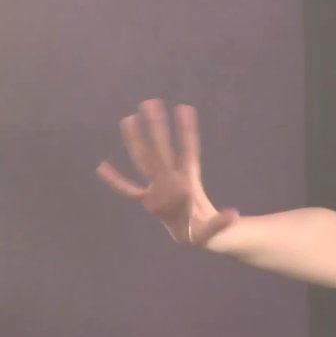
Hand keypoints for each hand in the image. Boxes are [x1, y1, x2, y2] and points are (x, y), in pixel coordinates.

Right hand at [96, 99, 237, 245]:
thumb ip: (221, 223)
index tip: (186, 109)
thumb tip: (233, 215)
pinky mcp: (149, 200)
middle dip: (157, 126)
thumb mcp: (215, 229)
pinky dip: (116, 180)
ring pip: (145, 159)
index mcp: (187, 182)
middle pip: (162, 148)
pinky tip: (102, 167)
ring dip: (137, 140)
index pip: (188, 150)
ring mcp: (159, 187)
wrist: (197, 235)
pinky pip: (129, 188)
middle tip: (151, 101)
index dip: (187, 131)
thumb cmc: (207, 232)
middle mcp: (172, 179)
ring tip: (130, 118)